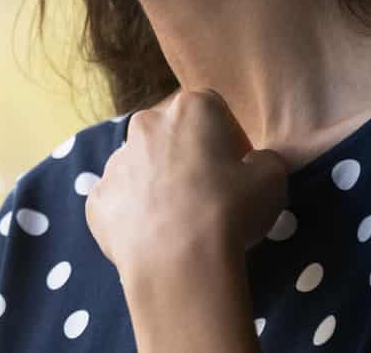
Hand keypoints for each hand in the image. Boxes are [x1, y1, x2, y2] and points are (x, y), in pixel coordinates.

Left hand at [84, 88, 289, 283]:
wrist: (178, 263)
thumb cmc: (229, 210)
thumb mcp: (273, 179)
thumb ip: (264, 160)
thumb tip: (253, 163)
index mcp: (190, 108)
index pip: (214, 111)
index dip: (229, 141)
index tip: (237, 171)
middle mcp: (145, 125)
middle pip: (171, 135)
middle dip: (188, 158)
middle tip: (208, 196)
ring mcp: (115, 162)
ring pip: (142, 167)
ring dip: (158, 185)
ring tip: (179, 223)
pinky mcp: (97, 199)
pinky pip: (120, 201)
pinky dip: (134, 215)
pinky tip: (153, 239)